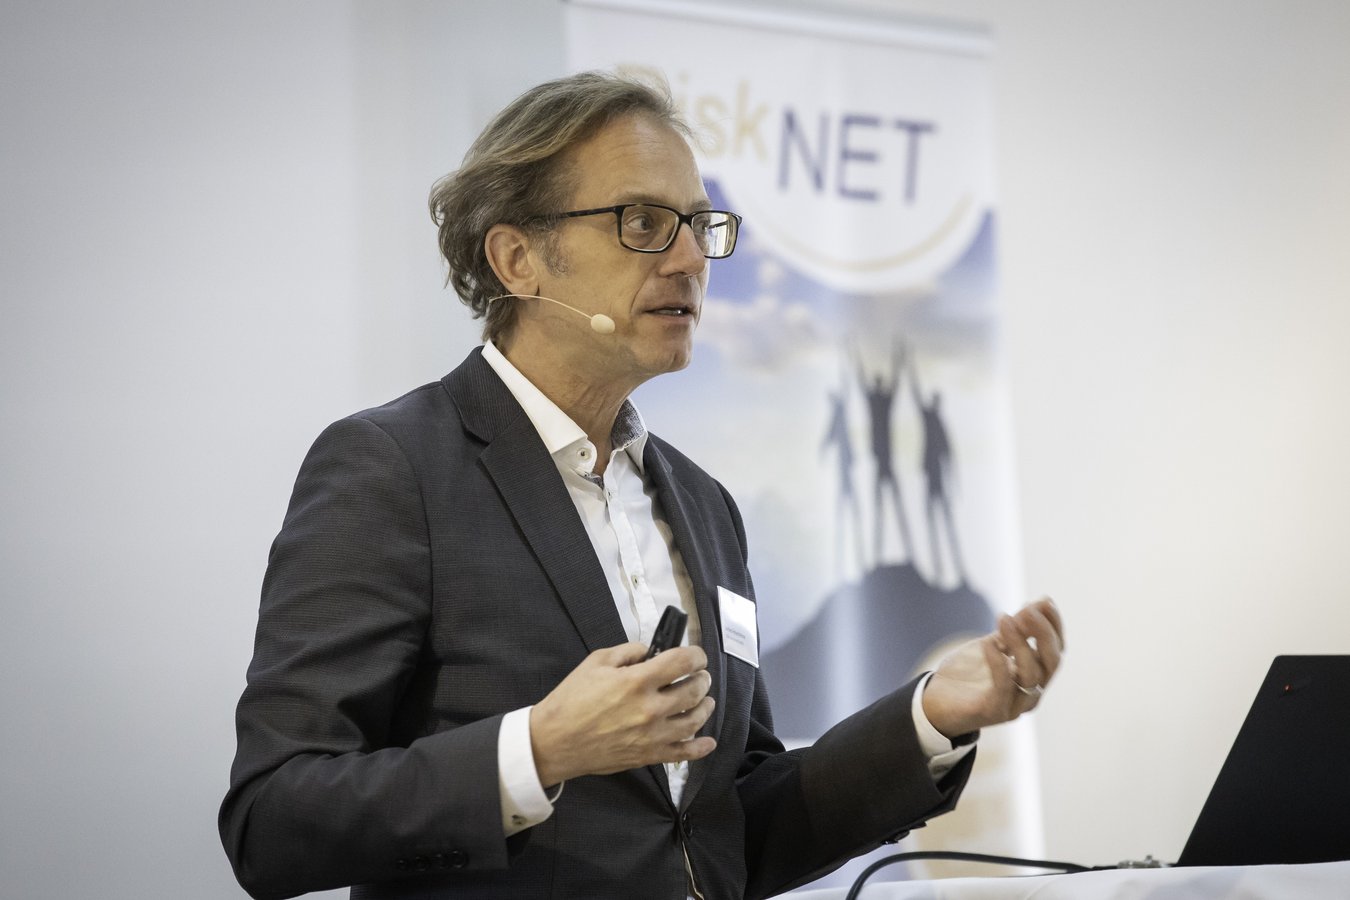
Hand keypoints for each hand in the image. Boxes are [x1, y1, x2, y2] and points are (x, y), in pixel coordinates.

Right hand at [529, 643, 716, 785]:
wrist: (554, 741)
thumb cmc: (571, 700)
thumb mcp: (596, 662)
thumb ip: (628, 652)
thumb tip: (650, 652)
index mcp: (637, 681)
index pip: (682, 662)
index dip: (696, 655)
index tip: (696, 655)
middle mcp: (651, 709)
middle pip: (694, 690)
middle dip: (702, 678)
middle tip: (700, 675)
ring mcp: (652, 735)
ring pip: (694, 720)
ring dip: (705, 706)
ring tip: (705, 700)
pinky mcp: (648, 756)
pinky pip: (683, 753)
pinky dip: (700, 748)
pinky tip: (708, 741)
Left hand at [921, 598, 1064, 738]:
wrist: (936, 700)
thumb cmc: (968, 672)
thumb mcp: (993, 643)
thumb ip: (1016, 628)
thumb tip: (1042, 601)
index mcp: (1035, 674)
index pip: (1056, 649)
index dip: (1054, 625)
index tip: (1044, 601)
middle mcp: (1032, 691)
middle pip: (1052, 662)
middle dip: (1044, 633)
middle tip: (1029, 610)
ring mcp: (1016, 705)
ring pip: (1031, 674)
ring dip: (1020, 643)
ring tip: (1004, 618)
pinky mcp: (994, 712)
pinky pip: (1003, 687)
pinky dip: (998, 662)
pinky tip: (989, 643)